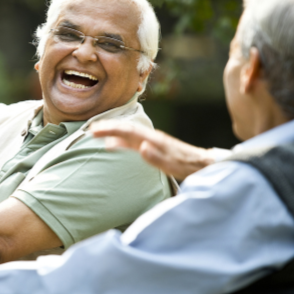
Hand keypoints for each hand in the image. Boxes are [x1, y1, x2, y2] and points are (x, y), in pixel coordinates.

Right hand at [90, 120, 214, 179]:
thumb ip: (157, 157)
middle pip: (126, 129)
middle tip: (90, 130)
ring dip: (112, 133)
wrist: (203, 163)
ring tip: (96, 134)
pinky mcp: (153, 148)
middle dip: (108, 128)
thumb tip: (141, 147)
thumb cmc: (188, 165)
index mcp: (154, 139)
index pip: (128, 131)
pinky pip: (132, 142)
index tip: (95, 130)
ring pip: (128, 134)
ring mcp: (152, 142)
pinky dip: (119, 141)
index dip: (111, 129)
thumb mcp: (174, 164)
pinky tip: (113, 145)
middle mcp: (151, 137)